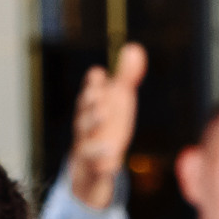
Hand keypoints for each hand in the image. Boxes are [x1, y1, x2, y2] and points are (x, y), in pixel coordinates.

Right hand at [67, 42, 146, 209]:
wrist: (90, 169)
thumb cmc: (104, 128)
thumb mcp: (116, 103)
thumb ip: (126, 77)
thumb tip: (135, 48)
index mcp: (92, 109)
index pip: (91, 94)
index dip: (93, 84)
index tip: (99, 74)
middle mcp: (85, 128)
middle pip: (83, 115)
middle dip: (89, 104)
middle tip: (98, 96)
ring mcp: (87, 150)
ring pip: (84, 140)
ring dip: (93, 129)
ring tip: (105, 120)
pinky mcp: (93, 170)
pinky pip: (95, 168)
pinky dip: (101, 163)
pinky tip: (112, 158)